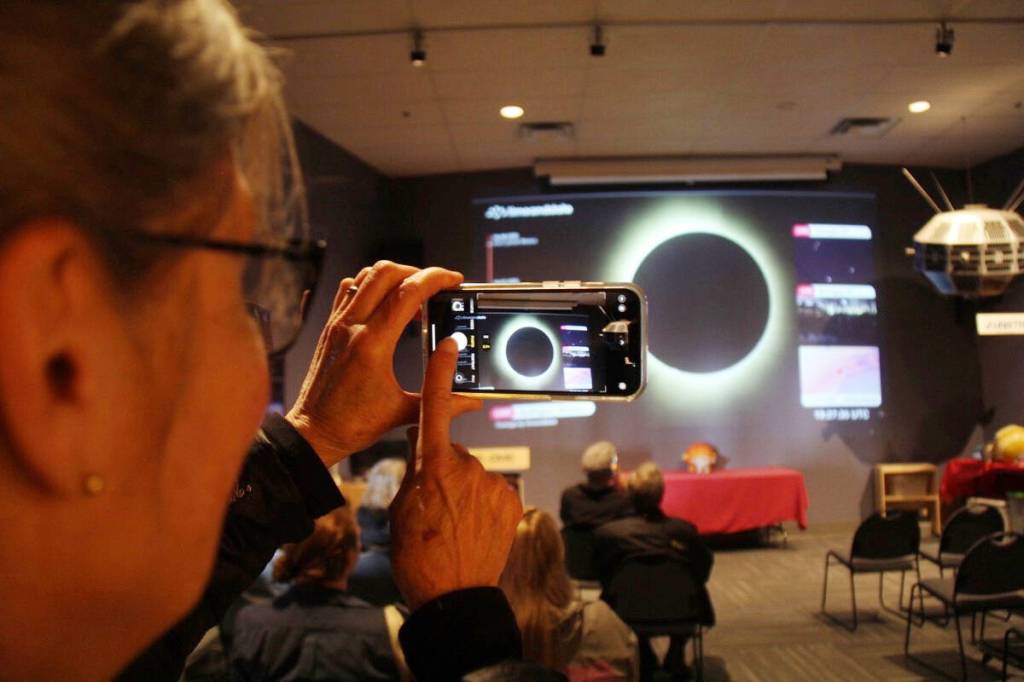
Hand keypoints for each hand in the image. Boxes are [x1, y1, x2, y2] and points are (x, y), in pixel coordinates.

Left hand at [286, 261, 480, 466]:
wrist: (313, 432)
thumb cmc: (351, 424)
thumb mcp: (402, 412)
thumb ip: (440, 401)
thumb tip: (472, 401)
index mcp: (372, 344)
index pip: (407, 293)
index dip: (435, 279)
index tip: (453, 280)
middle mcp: (351, 327)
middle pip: (385, 273)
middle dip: (416, 272)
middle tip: (434, 287)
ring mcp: (337, 324)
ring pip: (364, 277)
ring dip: (392, 277)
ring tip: (412, 296)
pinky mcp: (329, 328)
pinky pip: (347, 290)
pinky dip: (368, 286)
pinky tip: (383, 304)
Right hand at [390, 338, 523, 610]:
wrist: (453, 598)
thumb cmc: (417, 556)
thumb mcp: (400, 508)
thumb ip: (414, 469)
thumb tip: (421, 440)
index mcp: (433, 466)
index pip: (435, 408)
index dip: (441, 373)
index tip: (450, 345)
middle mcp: (468, 468)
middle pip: (452, 454)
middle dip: (443, 471)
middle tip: (433, 510)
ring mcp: (493, 485)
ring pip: (473, 475)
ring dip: (464, 491)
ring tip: (453, 527)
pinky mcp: (512, 500)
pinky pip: (492, 491)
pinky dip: (483, 504)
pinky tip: (473, 530)